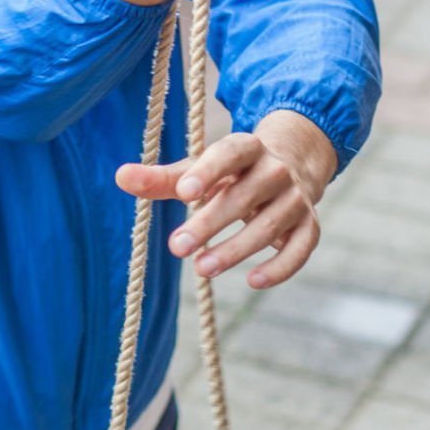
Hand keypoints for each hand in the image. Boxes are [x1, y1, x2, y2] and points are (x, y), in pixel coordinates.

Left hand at [115, 109, 335, 288]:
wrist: (291, 166)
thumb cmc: (230, 173)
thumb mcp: (198, 171)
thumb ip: (162, 179)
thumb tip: (120, 176)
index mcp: (246, 148)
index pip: (228, 154)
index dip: (207, 172)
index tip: (182, 194)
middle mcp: (275, 170)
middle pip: (244, 196)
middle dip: (210, 223)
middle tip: (177, 247)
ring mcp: (295, 199)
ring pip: (269, 225)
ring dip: (236, 249)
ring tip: (202, 269)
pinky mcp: (309, 226)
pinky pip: (300, 249)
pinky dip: (280, 267)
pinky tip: (253, 282)